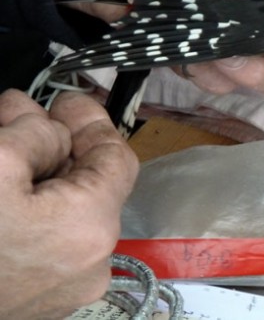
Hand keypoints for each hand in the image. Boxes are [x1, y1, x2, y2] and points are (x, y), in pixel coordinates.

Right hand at [0, 90, 137, 319]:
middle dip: (57, 143)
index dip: (91, 122)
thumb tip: (50, 130)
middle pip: (90, 183)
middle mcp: (93, 262)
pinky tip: (8, 189)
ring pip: (69, 210)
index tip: (66, 103)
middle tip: (22, 116)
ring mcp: (67, 286)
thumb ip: (35, 135)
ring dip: (42, 174)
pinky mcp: (42, 298)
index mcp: (90, 227)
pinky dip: (36, 208)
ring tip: (8, 146)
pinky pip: (53, 237)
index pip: (116, 157)